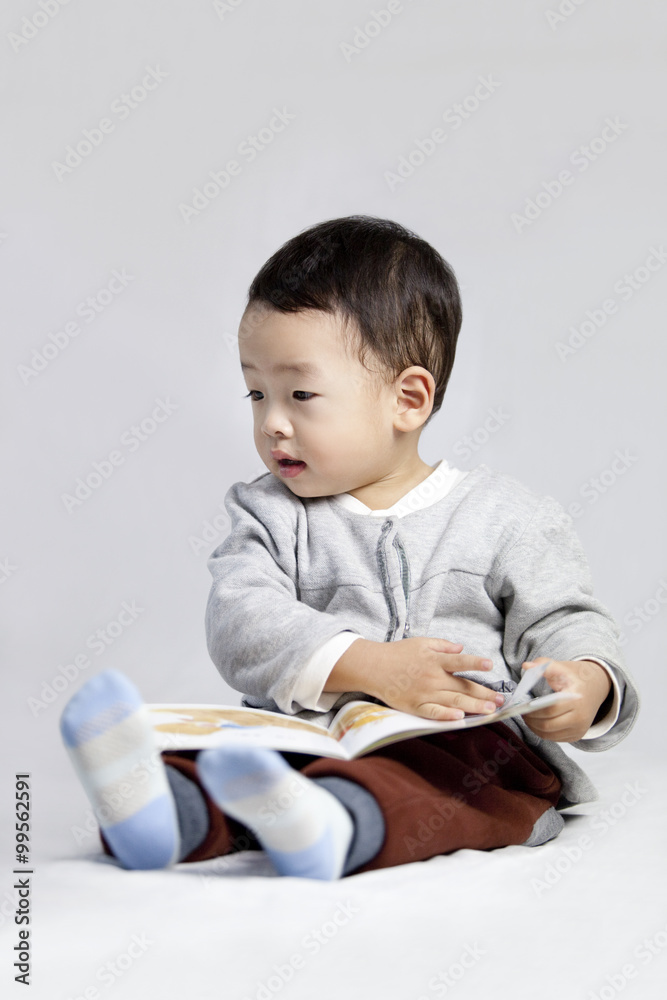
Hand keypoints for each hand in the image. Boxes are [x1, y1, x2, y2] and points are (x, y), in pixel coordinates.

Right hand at [347, 637, 505, 721]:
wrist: (373, 667)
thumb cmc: (398, 653)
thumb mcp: (421, 642)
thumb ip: (443, 645)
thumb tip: (461, 648)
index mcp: (434, 661)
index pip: (459, 662)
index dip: (475, 663)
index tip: (490, 666)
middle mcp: (432, 678)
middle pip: (462, 687)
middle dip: (483, 694)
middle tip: (500, 700)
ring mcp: (424, 693)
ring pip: (453, 702)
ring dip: (473, 707)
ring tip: (490, 711)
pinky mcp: (415, 706)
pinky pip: (433, 713)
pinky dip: (446, 716)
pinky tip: (460, 719)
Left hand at [520, 658, 611, 741]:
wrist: (596, 686)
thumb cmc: (575, 677)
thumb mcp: (562, 667)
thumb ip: (543, 665)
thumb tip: (526, 666)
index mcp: (577, 699)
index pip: (550, 709)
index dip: (533, 710)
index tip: (522, 705)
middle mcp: (581, 717)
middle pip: (548, 725)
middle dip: (531, 720)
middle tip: (522, 713)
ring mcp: (580, 729)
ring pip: (550, 735)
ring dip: (535, 728)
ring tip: (528, 718)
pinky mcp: (577, 735)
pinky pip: (555, 738)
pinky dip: (543, 732)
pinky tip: (537, 723)